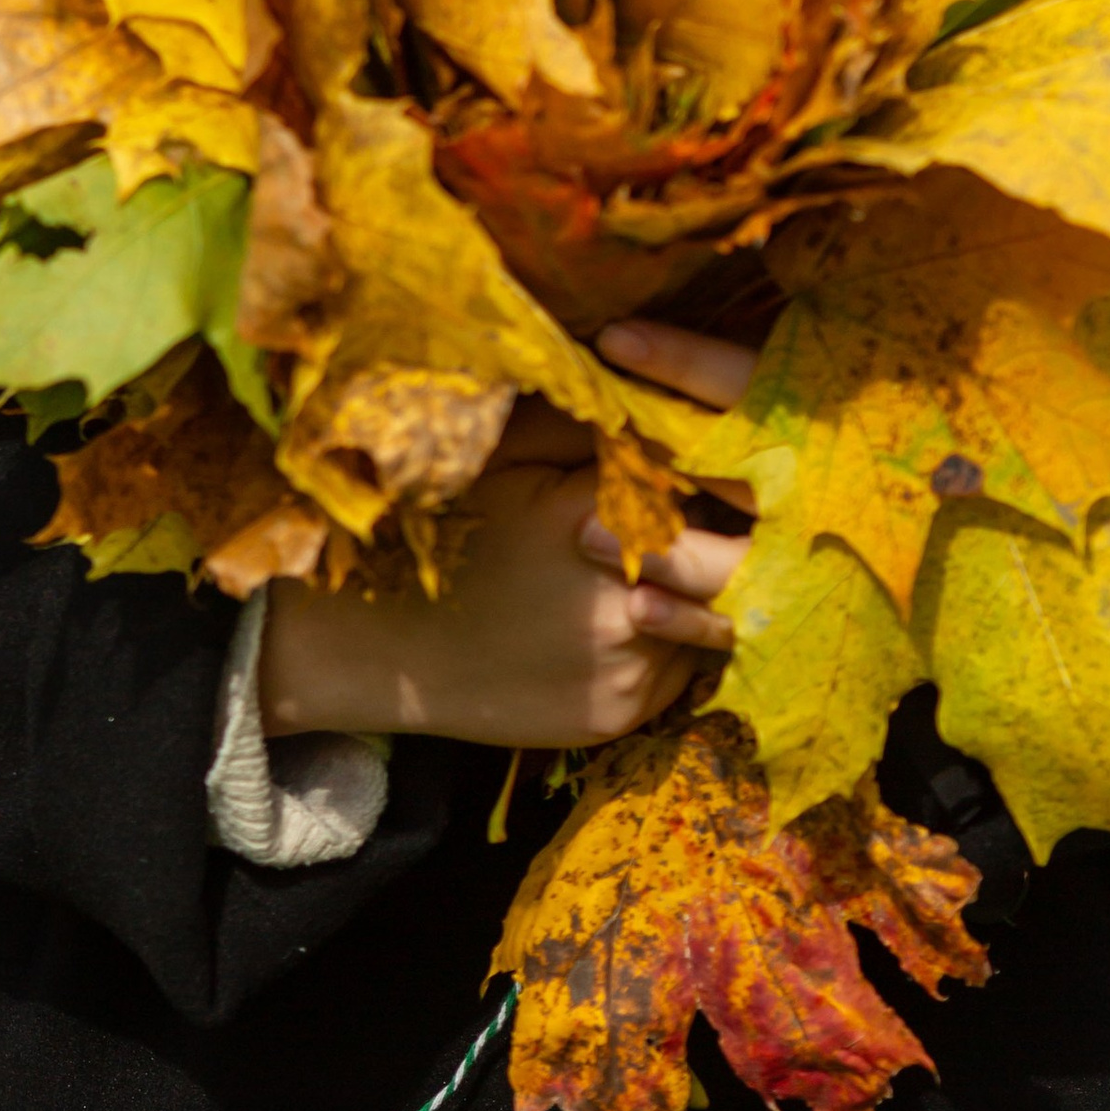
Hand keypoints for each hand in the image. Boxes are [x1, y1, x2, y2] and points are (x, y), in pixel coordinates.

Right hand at [257, 326, 760, 748]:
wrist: (386, 651)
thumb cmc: (447, 534)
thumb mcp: (507, 454)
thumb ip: (589, 422)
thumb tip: (663, 395)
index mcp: (599, 518)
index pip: (700, 484)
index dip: (713, 474)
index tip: (711, 469)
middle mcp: (624, 599)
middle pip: (720, 559)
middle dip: (722, 538)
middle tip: (719, 518)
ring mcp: (627, 667)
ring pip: (705, 618)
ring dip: (695, 594)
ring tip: (662, 568)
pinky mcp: (621, 715)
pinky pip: (679, 670)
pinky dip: (666, 641)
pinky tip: (622, 617)